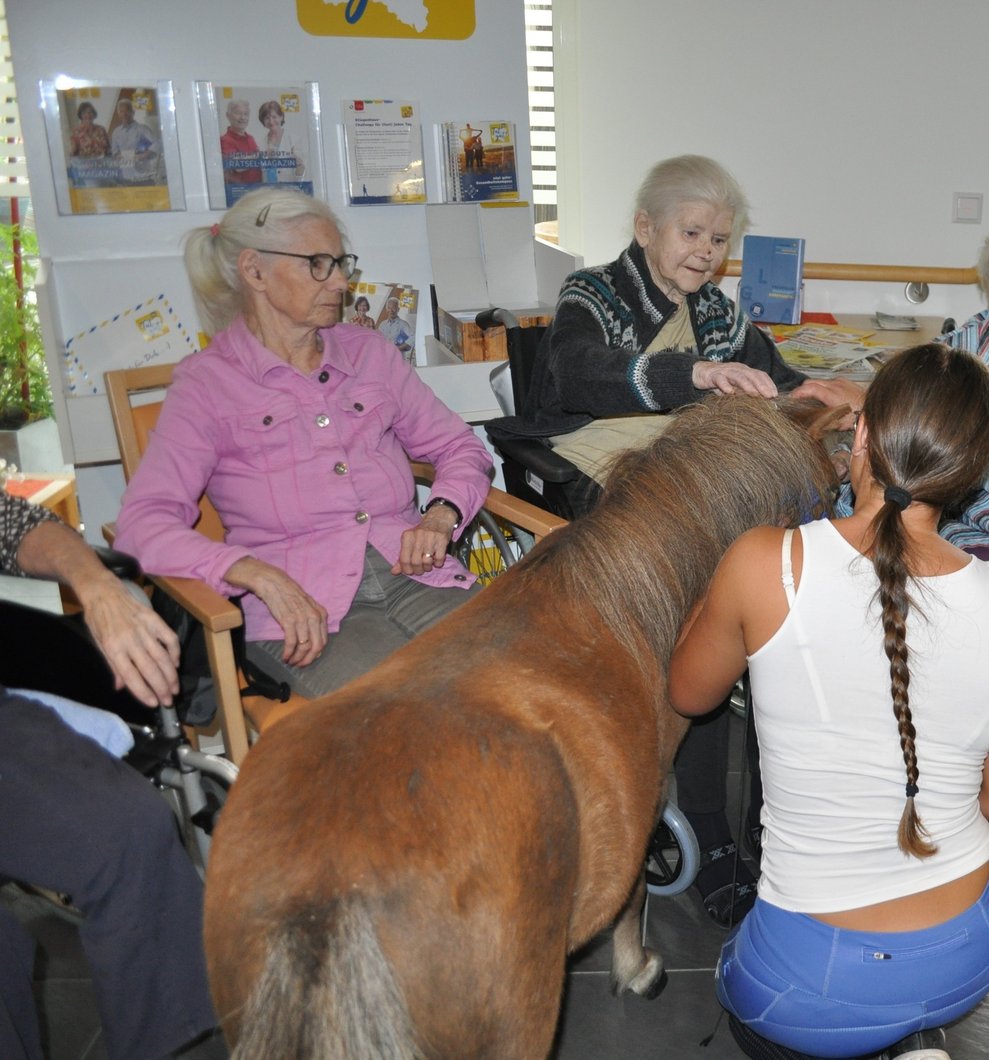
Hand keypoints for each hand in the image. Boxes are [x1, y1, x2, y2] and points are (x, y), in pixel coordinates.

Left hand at [15, 520, 180, 708]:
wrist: (103, 591)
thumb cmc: (98, 619)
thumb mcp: (98, 643)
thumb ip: (112, 665)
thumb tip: (121, 686)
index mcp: (113, 648)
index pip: (131, 676)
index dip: (144, 692)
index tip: (153, 703)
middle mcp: (130, 640)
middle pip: (150, 669)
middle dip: (162, 688)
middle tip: (169, 701)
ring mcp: (144, 629)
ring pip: (162, 657)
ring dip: (171, 675)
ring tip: (175, 688)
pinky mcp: (154, 619)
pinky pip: (170, 638)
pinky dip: (175, 652)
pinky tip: (175, 663)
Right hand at [224, 557, 327, 666]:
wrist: (274, 583)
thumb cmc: (290, 595)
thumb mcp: (308, 607)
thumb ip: (313, 622)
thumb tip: (313, 642)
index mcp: (321, 614)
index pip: (324, 641)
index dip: (315, 654)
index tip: (308, 659)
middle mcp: (314, 617)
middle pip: (316, 647)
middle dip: (308, 659)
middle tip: (300, 665)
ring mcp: (302, 619)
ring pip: (304, 647)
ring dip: (297, 658)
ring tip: (291, 661)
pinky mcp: (289, 621)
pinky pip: (291, 643)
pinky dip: (288, 653)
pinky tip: (285, 656)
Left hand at [391, 507, 456, 575]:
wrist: (438, 519)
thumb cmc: (423, 533)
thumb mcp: (410, 542)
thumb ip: (402, 557)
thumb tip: (394, 571)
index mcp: (407, 536)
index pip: (404, 559)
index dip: (406, 569)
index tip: (410, 571)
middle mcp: (418, 536)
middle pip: (415, 562)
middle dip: (418, 570)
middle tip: (420, 569)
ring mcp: (431, 538)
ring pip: (427, 561)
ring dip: (428, 567)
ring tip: (428, 565)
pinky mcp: (442, 540)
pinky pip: (439, 558)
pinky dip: (437, 563)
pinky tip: (436, 560)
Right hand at [693, 360, 778, 397]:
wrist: (700, 373)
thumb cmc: (721, 382)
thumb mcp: (736, 387)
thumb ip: (746, 393)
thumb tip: (763, 405)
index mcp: (745, 371)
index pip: (760, 375)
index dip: (769, 384)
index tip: (775, 395)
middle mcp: (737, 369)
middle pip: (752, 375)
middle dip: (762, 385)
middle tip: (769, 396)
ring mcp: (725, 371)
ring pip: (738, 376)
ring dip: (747, 385)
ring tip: (754, 394)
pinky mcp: (713, 375)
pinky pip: (720, 379)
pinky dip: (725, 385)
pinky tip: (730, 393)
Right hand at [790, 377, 866, 428]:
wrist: (871, 409)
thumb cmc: (856, 417)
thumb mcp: (834, 423)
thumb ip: (818, 420)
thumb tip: (806, 423)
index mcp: (830, 394)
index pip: (808, 388)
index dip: (796, 393)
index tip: (790, 398)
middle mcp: (835, 385)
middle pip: (810, 382)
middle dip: (802, 390)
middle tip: (798, 399)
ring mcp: (840, 382)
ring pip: (819, 381)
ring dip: (813, 388)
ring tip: (811, 399)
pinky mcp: (845, 381)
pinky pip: (829, 382)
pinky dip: (823, 387)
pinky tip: (825, 396)